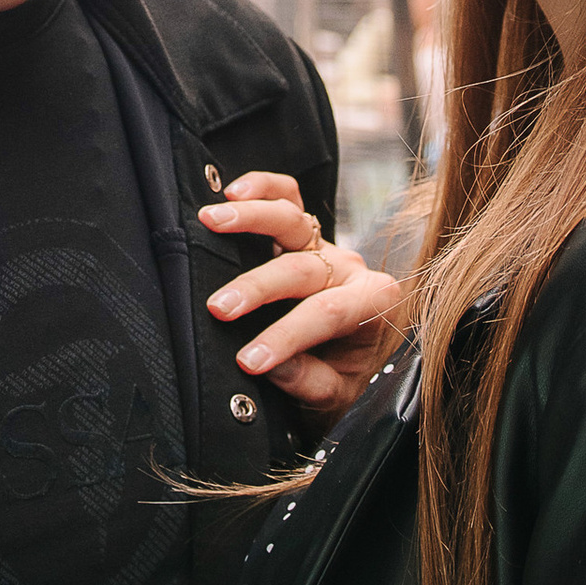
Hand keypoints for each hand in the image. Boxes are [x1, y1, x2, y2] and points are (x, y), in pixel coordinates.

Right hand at [198, 169, 403, 417]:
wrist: (360, 365)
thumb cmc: (349, 380)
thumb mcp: (337, 396)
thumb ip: (310, 381)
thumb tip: (272, 365)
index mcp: (373, 305)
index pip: (327, 314)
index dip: (285, 336)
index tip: (249, 360)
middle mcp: (351, 269)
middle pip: (302, 268)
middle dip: (258, 287)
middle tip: (219, 308)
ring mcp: (327, 248)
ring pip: (293, 218)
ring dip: (251, 218)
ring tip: (212, 221)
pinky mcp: (306, 235)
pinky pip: (289, 198)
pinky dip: (263, 188)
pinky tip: (233, 192)